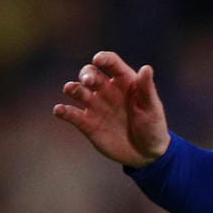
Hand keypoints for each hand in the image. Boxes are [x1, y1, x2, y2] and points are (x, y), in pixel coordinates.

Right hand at [53, 50, 171, 167]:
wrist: (146, 153)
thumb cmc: (153, 126)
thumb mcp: (152, 107)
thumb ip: (147, 88)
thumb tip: (147, 68)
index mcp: (124, 82)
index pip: (111, 63)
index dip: (103, 59)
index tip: (98, 60)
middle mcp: (107, 90)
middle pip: (90, 74)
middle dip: (86, 74)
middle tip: (88, 82)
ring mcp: (96, 106)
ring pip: (78, 91)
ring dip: (72, 88)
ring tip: (71, 89)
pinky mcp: (87, 123)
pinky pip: (72, 114)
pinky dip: (63, 111)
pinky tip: (59, 110)